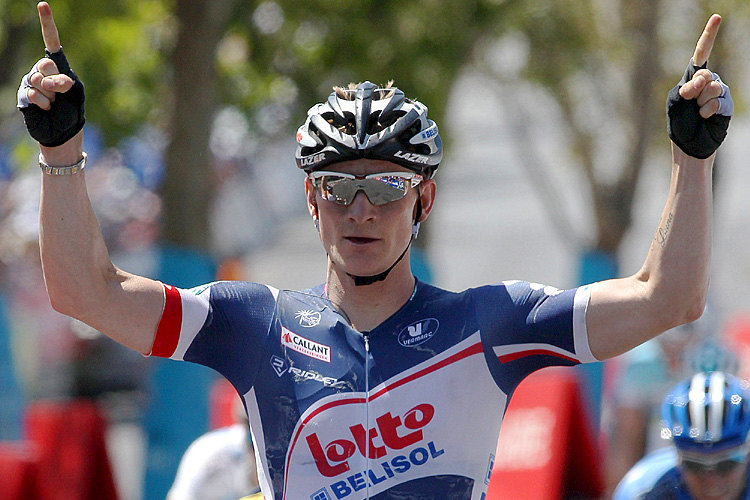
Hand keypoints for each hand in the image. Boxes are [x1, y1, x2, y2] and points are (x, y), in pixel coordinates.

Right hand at [17, 2, 84, 148]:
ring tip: (54, 103)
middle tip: (60, 91)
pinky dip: (43, 103)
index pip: (51, 41)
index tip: (43, 5)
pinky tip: (46, 108)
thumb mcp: (75, 94)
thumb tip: (50, 79)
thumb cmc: (72, 110)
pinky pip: (32, 93)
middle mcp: (42, 71)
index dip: (47, 24)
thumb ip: (65, 82)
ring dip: (50, 94)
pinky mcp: (24, 95)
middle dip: (55, 79)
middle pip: (45, 64)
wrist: (62, 132)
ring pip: (37, 80)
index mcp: (58, 66)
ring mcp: (31, 82)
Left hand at [678, 15, 727, 118]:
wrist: (690, 145)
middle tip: (689, 101)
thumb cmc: (679, 123)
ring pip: (714, 88)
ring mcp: (718, 93)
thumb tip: (703, 80)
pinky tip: (706, 118)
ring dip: (702, 103)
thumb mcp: (676, 102)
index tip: (716, 18)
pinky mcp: (726, 105)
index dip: (709, 35)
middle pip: (705, 74)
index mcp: (691, 77)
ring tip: (698, 113)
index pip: (702, 53)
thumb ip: (687, 87)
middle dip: (695, 88)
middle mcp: (707, 82)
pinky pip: (719, 101)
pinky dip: (709, 111)